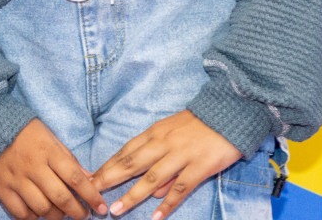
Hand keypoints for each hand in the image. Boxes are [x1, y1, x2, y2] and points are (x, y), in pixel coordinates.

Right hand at [0, 119, 105, 219]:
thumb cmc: (25, 132)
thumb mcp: (50, 137)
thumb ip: (69, 159)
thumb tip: (89, 178)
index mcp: (48, 151)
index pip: (75, 178)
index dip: (91, 196)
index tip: (100, 207)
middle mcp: (33, 167)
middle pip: (60, 198)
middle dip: (77, 212)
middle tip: (84, 215)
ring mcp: (16, 179)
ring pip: (42, 208)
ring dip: (57, 216)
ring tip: (62, 214)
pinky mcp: (1, 188)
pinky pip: (21, 212)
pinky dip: (33, 217)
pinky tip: (39, 212)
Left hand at [91, 111, 240, 219]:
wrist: (230, 112)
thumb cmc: (199, 125)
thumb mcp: (174, 135)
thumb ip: (160, 160)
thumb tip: (151, 192)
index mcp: (155, 133)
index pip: (126, 151)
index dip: (108, 165)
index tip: (91, 177)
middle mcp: (164, 143)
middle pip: (132, 163)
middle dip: (110, 179)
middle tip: (91, 192)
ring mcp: (181, 155)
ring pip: (151, 178)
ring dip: (133, 195)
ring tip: (117, 210)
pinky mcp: (199, 166)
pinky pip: (181, 188)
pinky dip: (167, 203)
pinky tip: (156, 216)